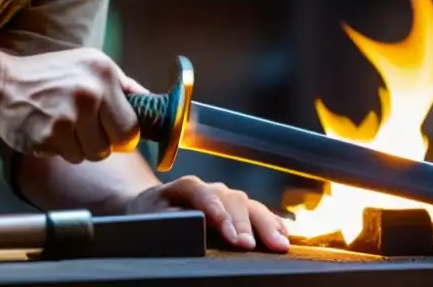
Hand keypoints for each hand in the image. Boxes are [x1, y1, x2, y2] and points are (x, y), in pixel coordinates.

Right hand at [0, 48, 146, 162]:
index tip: (115, 134)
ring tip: (64, 125)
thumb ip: (122, 86)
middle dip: (104, 143)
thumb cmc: (49, 76)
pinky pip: (69, 157)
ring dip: (81, 147)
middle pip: (116, 144)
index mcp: (104, 73)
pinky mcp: (49, 136)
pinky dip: (61, 149)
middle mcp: (90, 93)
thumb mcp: (90, 65)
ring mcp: (68, 116)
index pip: (133, 126)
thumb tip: (153, 104)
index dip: (125, 136)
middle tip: (85, 129)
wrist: (2, 84)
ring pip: (92, 154)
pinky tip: (49, 130)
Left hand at [124, 175, 290, 252]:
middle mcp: (209, 189)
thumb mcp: (149, 219)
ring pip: (248, 204)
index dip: (214, 210)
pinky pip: (260, 213)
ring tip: (277, 244)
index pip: (199, 192)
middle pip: (229, 198)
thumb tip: (182, 227)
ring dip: (264, 224)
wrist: (156, 209)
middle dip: (241, 222)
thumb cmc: (152, 217)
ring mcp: (227, 197)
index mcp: (183, 187)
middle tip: (248, 245)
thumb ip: (167, 220)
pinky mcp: (239, 209)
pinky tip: (284, 236)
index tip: (226, 232)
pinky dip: (272, 223)